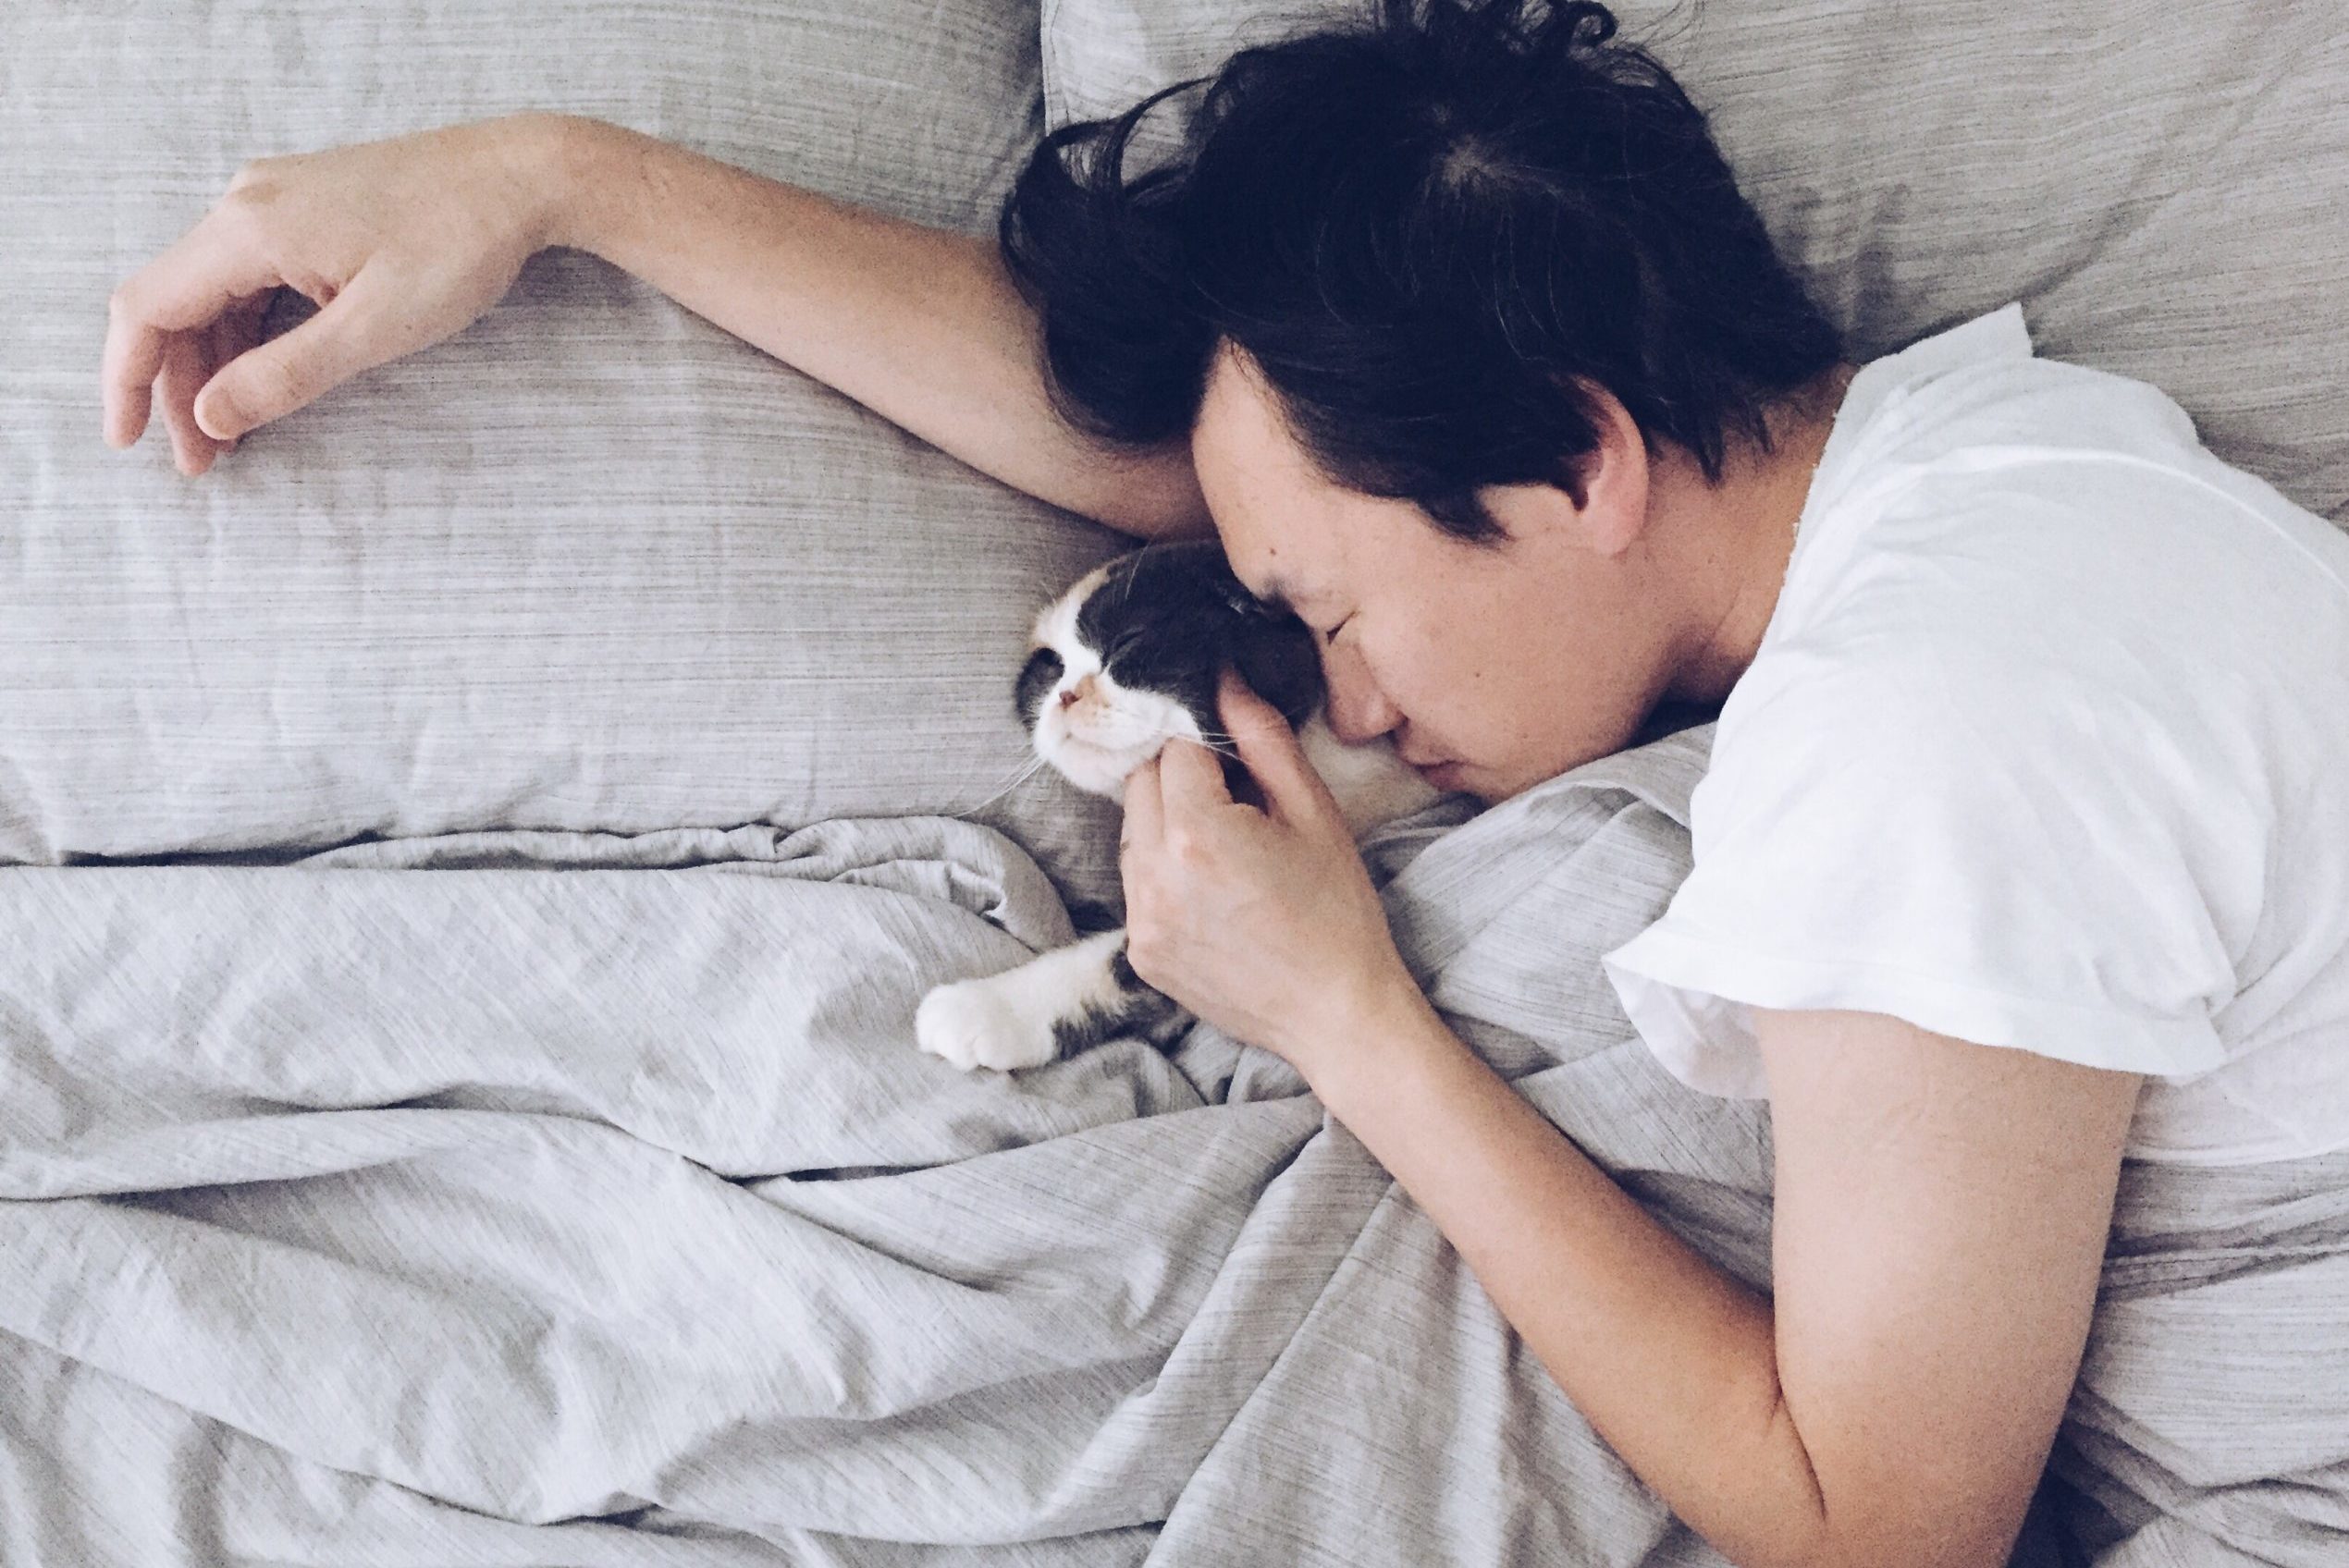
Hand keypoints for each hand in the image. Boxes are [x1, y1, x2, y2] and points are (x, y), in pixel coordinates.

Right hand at [102, 112, 570, 474]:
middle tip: (203, 461)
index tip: (129, 444)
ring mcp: (274, 198)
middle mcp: (246, 203)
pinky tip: (262, 376)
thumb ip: (287, 375)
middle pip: (175, 303)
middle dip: (179, 386)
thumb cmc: (460, 246)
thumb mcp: (376, 329)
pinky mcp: (306, 206)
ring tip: (231, 433)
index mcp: (249, 228)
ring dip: (213, 362)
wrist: (521, 176)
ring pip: (212, 291)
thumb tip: (210, 416)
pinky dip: (247, 330)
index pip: (147, 307)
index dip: (128, 380)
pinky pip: (249, 273)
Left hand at [1120, 669, 1418, 1071]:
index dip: (1203, 733)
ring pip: (1131, 832)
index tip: (1233, 744)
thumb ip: (1262, 737)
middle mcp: (1153, 875)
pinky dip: (1164, 870)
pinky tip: (1213, 886)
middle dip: (1179, 772)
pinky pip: (1136, 883)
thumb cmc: (1338, 912)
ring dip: (1166, 819)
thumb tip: (1223, 679)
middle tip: (1234, 790)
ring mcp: (1140, 919)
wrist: (1337, 1013)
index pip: (1174, 745)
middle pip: (1140, 782)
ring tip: (1225, 842)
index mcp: (1197, 832)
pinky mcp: (1138, 952)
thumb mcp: (1314, 812)